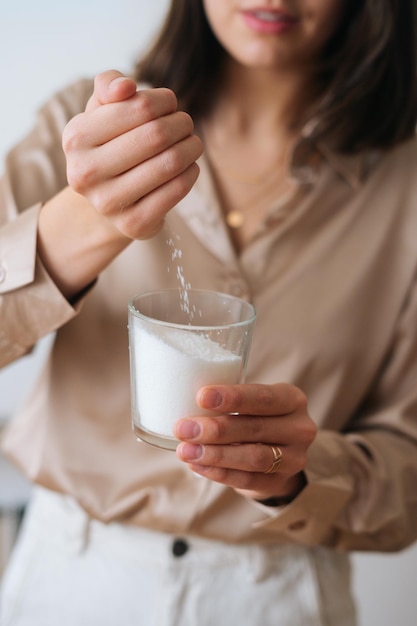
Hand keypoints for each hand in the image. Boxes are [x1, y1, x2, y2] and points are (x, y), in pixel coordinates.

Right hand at [62, 70, 202, 238]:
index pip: (139, 106)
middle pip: (156, 135)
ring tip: (192, 144)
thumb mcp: (101, 112)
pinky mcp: (133, 225)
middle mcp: (86, 173)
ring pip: (170, 163)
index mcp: (76, 138)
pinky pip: (176, 189)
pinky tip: (189, 167)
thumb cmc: (109, 146)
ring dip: (191, 147)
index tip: (170, 104)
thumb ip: (109, 86)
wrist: (106, 203)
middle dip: (181, 124)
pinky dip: (191, 173)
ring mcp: (108, 203)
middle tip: (186, 124)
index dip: (164, 100)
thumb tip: (125, 87)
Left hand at [174, 383, 316, 502]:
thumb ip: (228, 401)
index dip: (232, 397)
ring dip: (215, 454)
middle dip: (215, 429)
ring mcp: (294, 458)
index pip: (262, 397)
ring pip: (253, 457)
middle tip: (183, 428)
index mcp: (292, 399)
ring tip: (185, 451)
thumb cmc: (256, 417)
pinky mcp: (280, 482)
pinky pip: (247, 480)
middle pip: (255, 428)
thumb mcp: (252, 402)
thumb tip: (182, 401)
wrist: (279, 454)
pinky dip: (219, 473)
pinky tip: (197, 466)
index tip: (201, 396)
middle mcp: (299, 428)